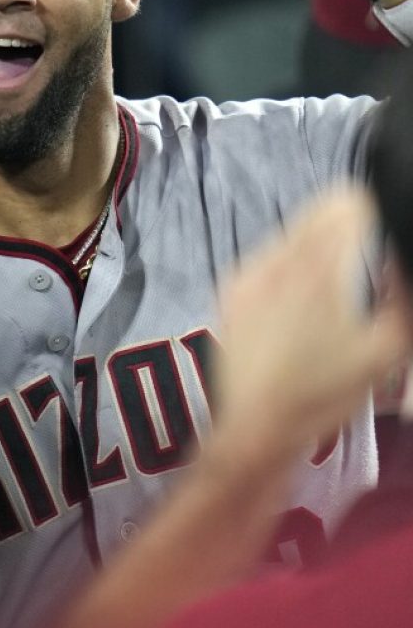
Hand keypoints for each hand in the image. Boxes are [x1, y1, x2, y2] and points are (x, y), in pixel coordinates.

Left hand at [215, 187, 409, 455]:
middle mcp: (278, 258)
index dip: (374, 214)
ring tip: (335, 290)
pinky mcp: (231, 288)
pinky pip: (269, 257)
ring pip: (294, 232)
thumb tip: (399, 264)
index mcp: (319, 266)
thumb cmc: (323, 392)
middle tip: (366, 265)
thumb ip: (402, 296)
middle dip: (349, 229)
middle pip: (320, 211)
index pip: (348, 202)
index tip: (385, 237)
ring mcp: (249, 271)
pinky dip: (290, 267)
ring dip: (318, 247)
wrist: (256, 425)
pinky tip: (301, 304)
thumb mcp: (387, 349)